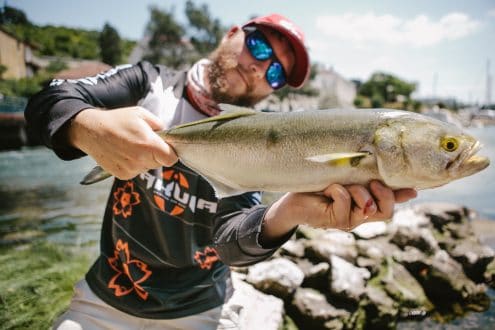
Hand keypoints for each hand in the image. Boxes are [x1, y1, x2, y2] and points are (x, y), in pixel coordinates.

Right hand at [67, 106, 177, 178]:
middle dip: (156, 154)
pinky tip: (124, 153)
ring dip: (145, 159)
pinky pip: (136, 171)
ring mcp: (131, 170)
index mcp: (148, 145)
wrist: (91, 131)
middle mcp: (140, 160)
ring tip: (131, 145)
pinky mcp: (122, 175)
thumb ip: (159, 126)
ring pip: (148, 167)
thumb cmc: (118, 120)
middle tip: (144, 141)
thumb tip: (167, 136)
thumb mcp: (142, 114)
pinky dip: (134, 164)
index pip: (171, 159)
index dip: (170, 152)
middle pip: (160, 163)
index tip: (165, 146)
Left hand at [261, 181, 416, 243]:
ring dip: (356, 190)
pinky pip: (345, 200)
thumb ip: (362, 177)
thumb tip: (380, 165)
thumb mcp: (343, 179)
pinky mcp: (335, 220)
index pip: (390, 205)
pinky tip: (326, 189)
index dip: (402, 197)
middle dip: (384, 194)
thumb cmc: (317, 188)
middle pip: (387, 212)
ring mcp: (348, 221)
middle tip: (373, 183)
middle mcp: (360, 216)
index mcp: (364, 205)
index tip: (413, 188)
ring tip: (341, 185)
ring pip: (367, 206)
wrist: (293, 201)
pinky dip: (336, 190)